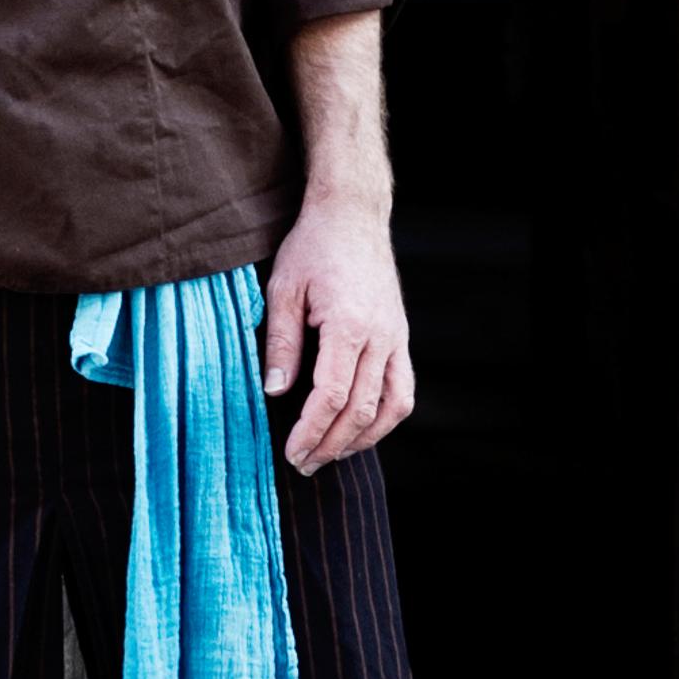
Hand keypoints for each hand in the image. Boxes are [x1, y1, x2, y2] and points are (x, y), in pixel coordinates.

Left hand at [262, 194, 414, 472]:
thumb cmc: (312, 246)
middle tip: (305, 464)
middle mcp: (379, 337)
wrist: (352, 214)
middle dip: (332, 444)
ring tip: (333, 454)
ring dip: (364, 438)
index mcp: (347, 325)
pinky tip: (362, 428)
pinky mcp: (401, 336)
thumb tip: (275, 392)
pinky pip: (403, 389)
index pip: (331, 396)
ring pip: (392, 406)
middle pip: (361, 410)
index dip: (311, 431)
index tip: (291, 451)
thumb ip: (281, 343)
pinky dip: (386, 416)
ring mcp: (396, 338)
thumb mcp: (283, 288)